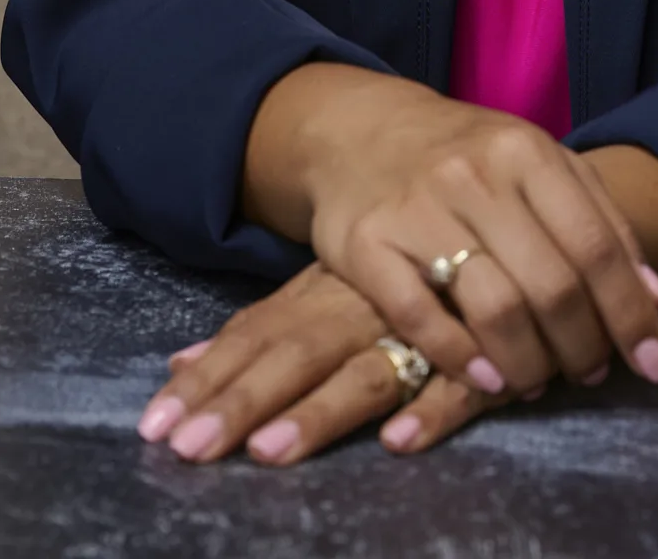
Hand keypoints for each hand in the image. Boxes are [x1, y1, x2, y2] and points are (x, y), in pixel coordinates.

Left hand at [134, 261, 500, 463]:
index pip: (254, 335)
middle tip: (189, 450)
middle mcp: (361, 307)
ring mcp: (421, 327)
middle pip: (294, 355)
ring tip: (270, 451)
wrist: (503, 207)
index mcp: (324, 291)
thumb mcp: (329, 283)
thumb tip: (177, 366)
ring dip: (320, 413)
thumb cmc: (404, 259)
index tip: (154, 426)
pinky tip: (398, 442)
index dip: (207, 381)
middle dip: (241, 403)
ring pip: (366, 372)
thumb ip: (267, 325)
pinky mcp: (480, 352)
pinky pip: (458, 384)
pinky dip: (431, 411)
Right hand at [243, 66, 657, 400]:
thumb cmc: (467, 157)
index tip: (655, 368)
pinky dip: (460, 359)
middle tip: (588, 373)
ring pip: (494, 307)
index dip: (631, 315)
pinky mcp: (366, 244)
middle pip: (552, 285)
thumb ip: (601, 224)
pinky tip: (486, 379)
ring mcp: (418, 209)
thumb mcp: (540, 167)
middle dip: (583, 347)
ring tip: (538, 381)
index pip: (596, 246)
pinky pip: (420, 317)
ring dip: (529, 363)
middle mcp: (475, 176)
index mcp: (526, 152)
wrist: (359, 130)